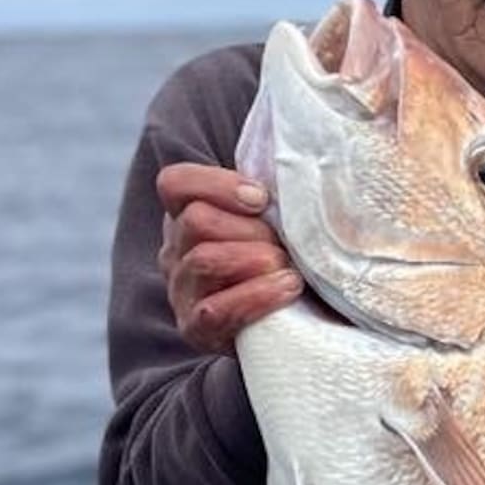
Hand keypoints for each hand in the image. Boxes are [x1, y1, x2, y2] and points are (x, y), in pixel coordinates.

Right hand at [156, 163, 302, 353]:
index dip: (217, 185)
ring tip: (289, 267)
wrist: (297, 324)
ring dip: (255, 259)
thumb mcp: (279, 219)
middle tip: (284, 243)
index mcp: (188, 214)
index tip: (262, 198)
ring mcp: (182, 292)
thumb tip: (309, 154)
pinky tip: (289, 287)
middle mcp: (176, 251)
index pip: (175, 183)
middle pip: (196, 221)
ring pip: (204, 260)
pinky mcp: (197, 330)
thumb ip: (277, 191)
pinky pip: (216, 310)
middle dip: (250, 229)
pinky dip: (257, 296)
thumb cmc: (288, 258)